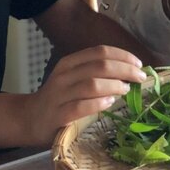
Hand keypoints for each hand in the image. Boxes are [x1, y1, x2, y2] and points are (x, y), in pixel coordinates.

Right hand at [23, 45, 145, 145]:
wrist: (29, 118)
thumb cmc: (60, 97)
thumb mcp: (74, 78)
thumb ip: (96, 72)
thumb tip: (130, 70)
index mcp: (69, 62)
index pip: (100, 51)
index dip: (123, 56)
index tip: (139, 64)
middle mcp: (64, 75)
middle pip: (100, 66)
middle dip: (125, 69)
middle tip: (140, 78)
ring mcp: (59, 95)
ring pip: (92, 84)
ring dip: (114, 85)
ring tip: (126, 89)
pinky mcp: (57, 115)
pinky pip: (81, 106)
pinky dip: (99, 103)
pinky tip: (110, 102)